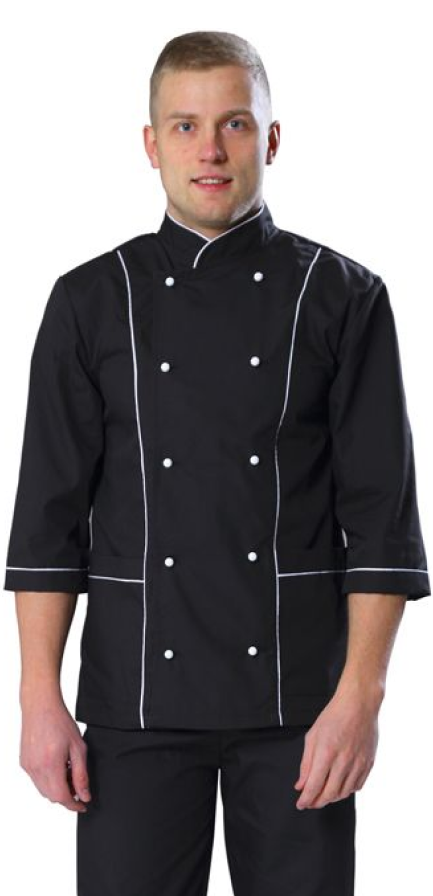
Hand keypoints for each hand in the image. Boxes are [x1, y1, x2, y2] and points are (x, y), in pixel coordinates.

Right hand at [19, 694, 91, 812]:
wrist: (40, 706)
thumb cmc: (60, 721)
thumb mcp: (78, 747)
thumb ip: (81, 774)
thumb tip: (84, 795)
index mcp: (51, 765)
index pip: (62, 797)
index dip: (74, 805)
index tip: (83, 805)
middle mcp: (36, 768)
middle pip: (52, 797)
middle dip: (67, 796)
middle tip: (78, 786)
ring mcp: (28, 766)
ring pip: (43, 790)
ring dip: (56, 788)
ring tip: (68, 771)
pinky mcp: (23, 763)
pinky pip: (36, 780)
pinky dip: (48, 780)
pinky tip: (57, 765)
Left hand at [293, 685, 378, 808]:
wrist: (359, 704)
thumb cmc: (334, 716)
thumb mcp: (313, 736)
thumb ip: (306, 763)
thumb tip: (301, 784)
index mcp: (327, 752)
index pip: (314, 786)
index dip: (306, 799)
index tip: (301, 804)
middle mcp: (344, 761)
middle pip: (329, 794)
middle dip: (317, 802)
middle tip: (311, 802)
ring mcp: (358, 763)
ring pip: (344, 793)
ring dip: (332, 798)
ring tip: (324, 794)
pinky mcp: (369, 763)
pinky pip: (357, 786)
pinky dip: (347, 790)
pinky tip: (340, 786)